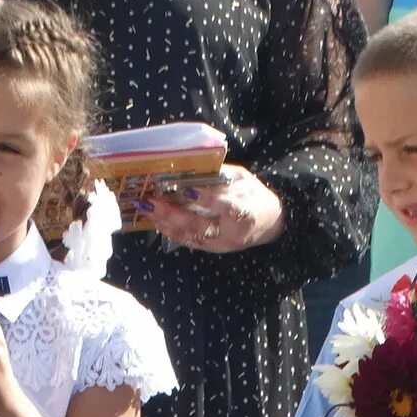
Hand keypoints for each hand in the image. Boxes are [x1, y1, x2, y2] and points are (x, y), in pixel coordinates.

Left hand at [141, 164, 284, 252]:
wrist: (269, 224)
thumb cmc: (255, 197)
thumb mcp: (244, 180)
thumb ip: (221, 176)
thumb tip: (194, 168)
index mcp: (245, 212)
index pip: (226, 207)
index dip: (207, 198)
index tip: (187, 188)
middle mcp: (232, 233)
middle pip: (200, 226)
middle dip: (172, 214)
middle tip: (151, 202)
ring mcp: (220, 244)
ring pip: (190, 236)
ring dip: (165, 223)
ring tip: (147, 210)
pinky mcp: (211, 249)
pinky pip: (188, 241)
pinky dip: (170, 231)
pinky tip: (156, 220)